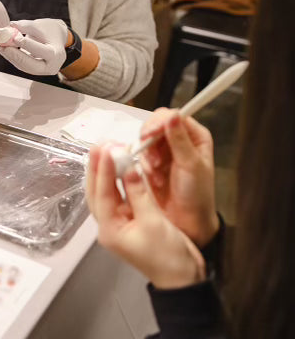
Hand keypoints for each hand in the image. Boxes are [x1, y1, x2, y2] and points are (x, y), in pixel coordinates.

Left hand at [0, 18, 67, 75]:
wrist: (55, 39)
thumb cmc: (50, 30)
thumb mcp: (40, 25)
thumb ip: (26, 26)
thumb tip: (11, 25)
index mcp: (57, 54)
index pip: (42, 51)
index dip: (28, 45)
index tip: (15, 38)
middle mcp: (52, 66)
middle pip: (32, 65)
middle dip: (16, 56)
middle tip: (3, 47)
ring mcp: (43, 71)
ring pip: (25, 67)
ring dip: (11, 57)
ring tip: (1, 46)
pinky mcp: (34, 70)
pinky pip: (22, 66)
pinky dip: (13, 58)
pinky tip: (4, 50)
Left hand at [86, 144, 205, 288]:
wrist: (183, 280)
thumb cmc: (169, 257)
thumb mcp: (153, 223)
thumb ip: (139, 193)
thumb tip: (128, 167)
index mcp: (110, 230)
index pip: (102, 193)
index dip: (104, 169)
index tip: (106, 148)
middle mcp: (109, 226)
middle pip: (96, 191)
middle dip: (97, 167)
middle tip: (101, 145)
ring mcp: (118, 223)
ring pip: (105, 192)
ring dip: (106, 172)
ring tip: (108, 150)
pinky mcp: (129, 220)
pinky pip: (118, 196)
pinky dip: (119, 181)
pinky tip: (122, 167)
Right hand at [138, 109, 218, 246]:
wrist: (187, 223)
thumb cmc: (197, 195)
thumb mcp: (191, 166)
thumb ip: (180, 140)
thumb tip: (172, 115)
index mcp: (195, 136)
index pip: (173, 116)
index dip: (159, 122)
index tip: (150, 134)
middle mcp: (179, 140)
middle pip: (156, 124)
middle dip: (150, 140)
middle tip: (152, 158)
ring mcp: (164, 151)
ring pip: (146, 139)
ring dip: (147, 155)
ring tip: (156, 172)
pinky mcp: (152, 163)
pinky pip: (140, 154)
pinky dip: (143, 165)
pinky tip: (154, 178)